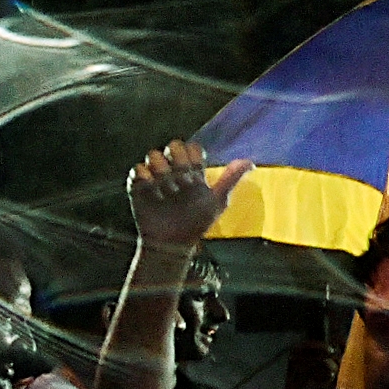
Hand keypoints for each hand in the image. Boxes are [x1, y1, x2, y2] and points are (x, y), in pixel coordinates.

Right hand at [129, 140, 254, 253]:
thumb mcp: (217, 201)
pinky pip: (137, 169)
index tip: (196, 172)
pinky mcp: (139, 186)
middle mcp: (174, 171)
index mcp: (193, 171)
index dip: (193, 155)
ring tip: (167, 191)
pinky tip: (153, 192)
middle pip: (173, 145)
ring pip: (154, 154)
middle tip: (182, 181)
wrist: (173, 243)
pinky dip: (145, 178)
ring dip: (161, 171)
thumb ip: (231, 179)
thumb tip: (250, 162)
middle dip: (178, 160)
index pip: (192, 147)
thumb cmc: (196, 224)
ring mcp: (156, 177)